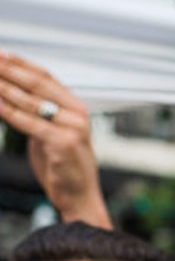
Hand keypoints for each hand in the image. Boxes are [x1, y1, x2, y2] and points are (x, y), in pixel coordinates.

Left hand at [0, 51, 110, 227]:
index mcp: (77, 109)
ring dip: (3, 88)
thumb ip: (36, 114)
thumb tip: (6, 92)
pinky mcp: (63, 144)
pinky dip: (8, 111)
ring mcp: (73, 129)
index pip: (45, 77)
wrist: (81, 198)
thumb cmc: (64, 168)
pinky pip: (29, 123)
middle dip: (7, 71)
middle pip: (37, 84)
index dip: (20, 63)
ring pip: (30, 102)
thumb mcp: (50, 134)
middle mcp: (78, 115)